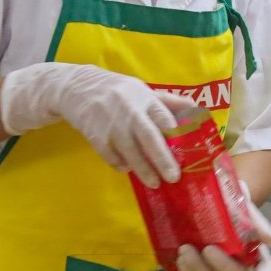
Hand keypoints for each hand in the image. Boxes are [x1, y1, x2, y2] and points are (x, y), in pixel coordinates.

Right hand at [0, 62, 194, 186]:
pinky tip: (128, 169)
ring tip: (155, 183)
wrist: (76, 88)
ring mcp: (111, 126)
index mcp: (144, 98)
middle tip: (173, 177)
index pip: (163, 116)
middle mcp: (129, 112)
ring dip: (143, 170)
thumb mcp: (142, 90)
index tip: (187, 150)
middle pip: (149, 137)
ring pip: (130, 152)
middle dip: (162, 158)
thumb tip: (195, 110)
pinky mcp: (96, 137)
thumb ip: (167, 102)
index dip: (175, 133)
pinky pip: (112, 157)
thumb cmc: (117, 92)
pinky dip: (121, 165)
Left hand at [175, 182, 270, 270]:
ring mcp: (217, 267)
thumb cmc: (229, 200)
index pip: (264, 264)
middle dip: (221, 265)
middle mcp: (237, 261)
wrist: (204, 196)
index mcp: (252, 247)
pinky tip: (180, 258)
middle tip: (206, 249)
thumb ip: (256, 221)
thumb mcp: (243, 203)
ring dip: (198, 270)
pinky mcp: (198, 268)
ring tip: (185, 250)